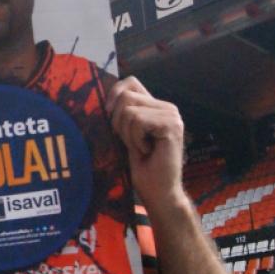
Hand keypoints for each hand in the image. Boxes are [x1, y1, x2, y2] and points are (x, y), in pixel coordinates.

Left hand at [105, 76, 185, 209]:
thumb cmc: (141, 168)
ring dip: (127, 133)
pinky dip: (134, 139)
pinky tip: (147, 150)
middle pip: (125, 96)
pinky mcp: (172, 125)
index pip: (130, 82)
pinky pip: (137, 121)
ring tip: (141, 147)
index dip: (114, 95)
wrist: (158, 191)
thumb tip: (102, 98)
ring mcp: (172, 114)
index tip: (109, 116)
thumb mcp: (125, 135)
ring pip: (129, 110)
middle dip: (118, 121)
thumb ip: (120, 115)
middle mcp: (167, 107)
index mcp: (155, 106)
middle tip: (131, 142)